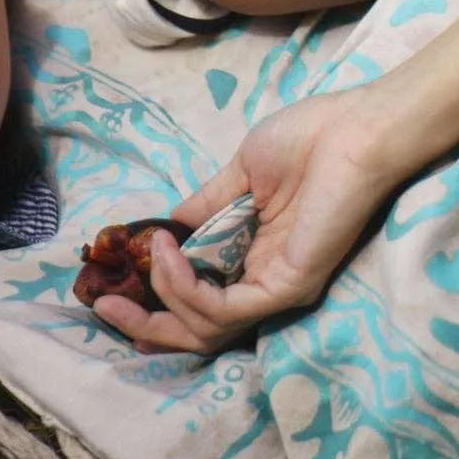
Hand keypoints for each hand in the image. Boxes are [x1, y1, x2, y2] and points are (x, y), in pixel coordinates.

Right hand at [89, 87, 401, 355]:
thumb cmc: (308, 140)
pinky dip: (187, 287)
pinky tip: (169, 256)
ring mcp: (277, 290)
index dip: (157, 299)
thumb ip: (206, 207)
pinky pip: (223, 308)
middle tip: (103, 306)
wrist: (354, 130)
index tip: (114, 287)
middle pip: (198, 329)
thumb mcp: (242, 173)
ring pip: (205, 325)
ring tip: (150, 253)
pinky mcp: (286, 289)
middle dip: (147, 323)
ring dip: (164, 293)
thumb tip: (165, 226)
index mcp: (256, 256)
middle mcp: (265, 283)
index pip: (201, 298)